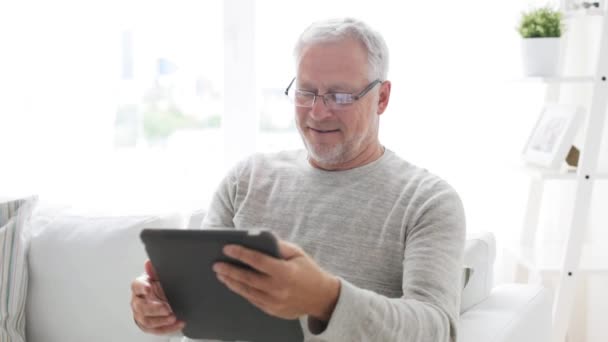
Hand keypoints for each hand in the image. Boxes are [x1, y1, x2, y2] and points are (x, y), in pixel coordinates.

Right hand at [131, 260, 185, 333]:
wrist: (165, 297)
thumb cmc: (160, 286)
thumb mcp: (160, 277)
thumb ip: (155, 271)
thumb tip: (149, 263)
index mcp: (140, 287)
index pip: (136, 286)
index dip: (141, 287)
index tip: (148, 288)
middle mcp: (138, 301)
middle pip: (141, 307)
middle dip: (154, 309)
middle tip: (166, 308)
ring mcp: (142, 315)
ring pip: (147, 320)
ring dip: (161, 321)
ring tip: (173, 317)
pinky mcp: (148, 326)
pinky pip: (156, 330)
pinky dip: (168, 328)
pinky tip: (178, 323)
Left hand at [212, 239, 340, 320]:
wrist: (321, 297)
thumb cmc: (309, 271)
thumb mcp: (298, 254)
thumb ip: (279, 246)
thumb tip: (258, 239)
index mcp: (285, 272)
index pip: (257, 261)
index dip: (241, 254)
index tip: (227, 248)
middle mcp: (278, 289)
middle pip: (248, 278)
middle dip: (230, 270)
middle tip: (217, 264)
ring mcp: (275, 302)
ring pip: (247, 291)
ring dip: (232, 282)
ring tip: (221, 274)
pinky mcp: (272, 311)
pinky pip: (252, 300)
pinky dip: (242, 291)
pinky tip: (234, 284)